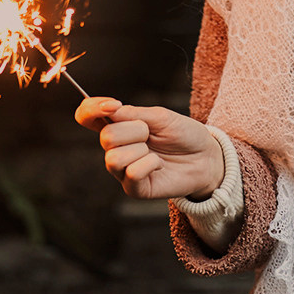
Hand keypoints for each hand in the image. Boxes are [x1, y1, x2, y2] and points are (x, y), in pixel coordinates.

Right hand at [75, 97, 225, 201]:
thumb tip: (108, 110)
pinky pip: (131, 173)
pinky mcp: (133, 189)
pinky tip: (159, 165)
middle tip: (151, 133)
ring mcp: (122, 170)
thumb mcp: (160, 116)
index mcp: (118, 126)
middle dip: (135, 130)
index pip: (87, 116)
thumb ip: (132, 113)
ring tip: (155, 151)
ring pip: (114, 157)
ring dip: (141, 148)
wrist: (205, 157)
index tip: (111, 105)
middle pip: (106, 137)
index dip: (91, 109)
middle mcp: (115, 148)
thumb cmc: (183, 134)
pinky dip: (150, 164)